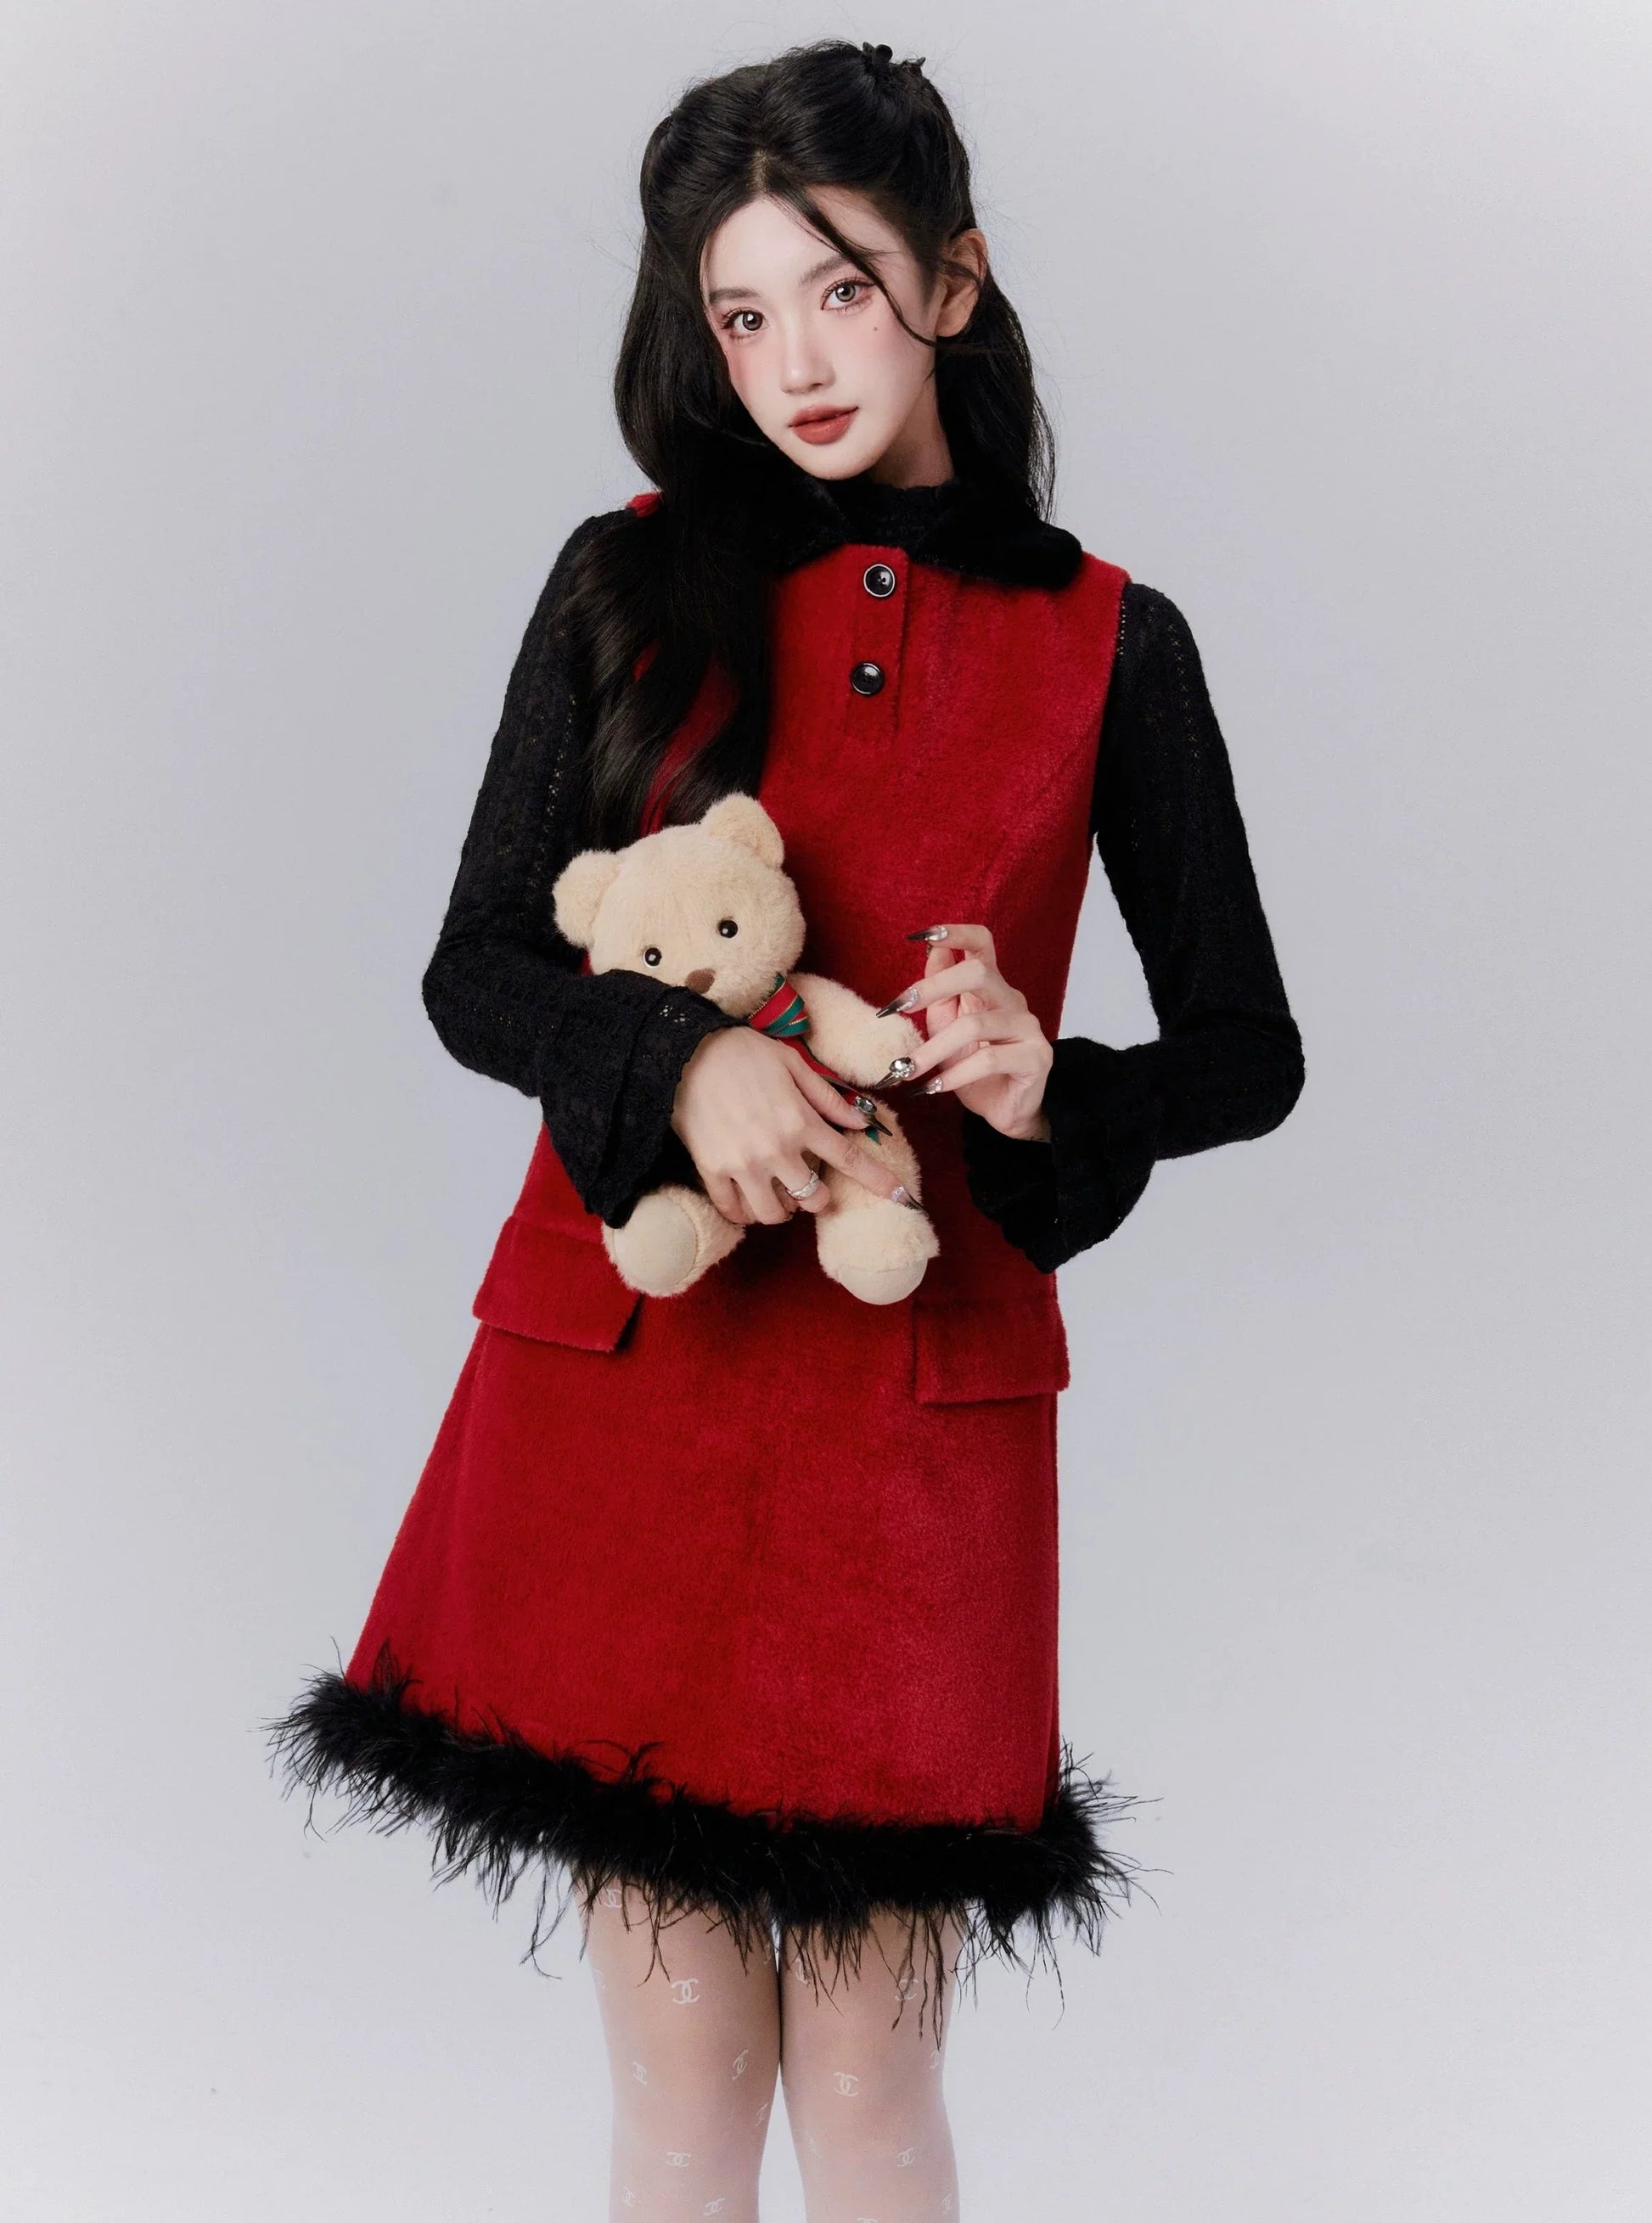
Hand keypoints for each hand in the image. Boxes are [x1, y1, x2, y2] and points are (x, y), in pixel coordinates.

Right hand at [671, 1026, 916, 1225]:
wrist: (685, 1052)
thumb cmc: (742, 1052)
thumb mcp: (793, 1064)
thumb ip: (827, 1098)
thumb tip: (862, 1121)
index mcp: (801, 1122)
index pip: (850, 1159)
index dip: (881, 1182)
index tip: (903, 1198)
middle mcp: (777, 1150)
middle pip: (813, 1199)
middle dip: (817, 1197)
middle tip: (808, 1184)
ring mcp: (744, 1165)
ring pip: (774, 1214)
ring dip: (782, 1210)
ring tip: (776, 1194)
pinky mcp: (712, 1170)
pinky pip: (733, 1210)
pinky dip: (743, 1213)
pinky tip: (747, 1201)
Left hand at [886, 922, 1052, 1141]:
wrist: (1005, 1111)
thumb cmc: (975, 1068)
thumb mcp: (948, 1027)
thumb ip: (940, 993)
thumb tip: (932, 950)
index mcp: (991, 988)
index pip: (982, 944)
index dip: (956, 933)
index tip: (921, 936)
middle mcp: (1013, 1001)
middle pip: (979, 972)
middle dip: (934, 986)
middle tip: (900, 1006)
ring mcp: (1028, 1028)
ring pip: (975, 1024)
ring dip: (933, 1048)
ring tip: (907, 1069)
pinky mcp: (1036, 1058)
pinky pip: (989, 1059)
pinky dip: (955, 1074)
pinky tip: (935, 1087)